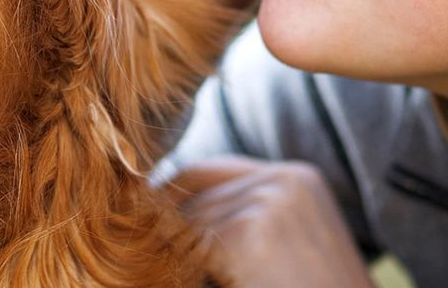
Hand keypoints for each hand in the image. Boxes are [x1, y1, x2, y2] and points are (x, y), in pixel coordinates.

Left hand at [164, 156, 374, 287]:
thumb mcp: (289, 244)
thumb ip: (244, 215)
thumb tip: (164, 206)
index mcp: (298, 178)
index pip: (207, 171)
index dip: (174, 198)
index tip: (149, 223)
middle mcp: (285, 179)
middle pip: (191, 191)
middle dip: (173, 226)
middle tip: (159, 250)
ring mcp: (270, 201)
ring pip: (185, 220)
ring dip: (179, 252)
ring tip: (205, 276)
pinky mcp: (251, 232)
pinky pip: (191, 246)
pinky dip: (189, 270)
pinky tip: (212, 283)